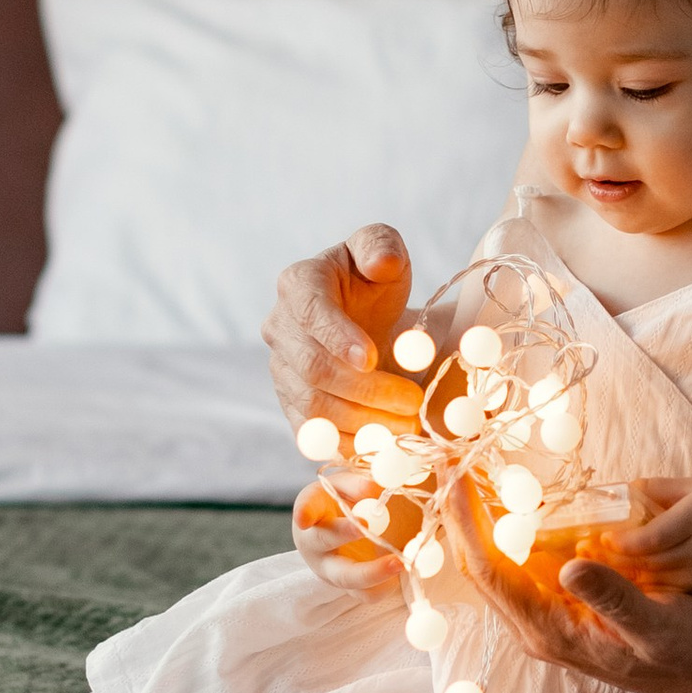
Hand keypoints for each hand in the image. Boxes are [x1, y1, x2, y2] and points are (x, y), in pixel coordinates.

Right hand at [265, 226, 433, 445]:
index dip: (338, 338)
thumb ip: (381, 246)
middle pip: (313, 369)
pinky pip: (314, 436)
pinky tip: (384, 446)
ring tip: (408, 426)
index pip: (311, 313)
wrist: (366, 319)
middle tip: (412, 402)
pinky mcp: (293, 406)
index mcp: (298, 284)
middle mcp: (279, 328)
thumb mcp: (382, 249)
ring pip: (313, 408)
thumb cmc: (373, 281)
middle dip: (365, 390)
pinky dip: (349, 446)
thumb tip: (381, 263)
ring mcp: (282, 371)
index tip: (374, 357)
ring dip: (363, 423)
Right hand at [293, 480, 410, 601]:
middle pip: (324, 544)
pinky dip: (385, 586)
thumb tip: (374, 488)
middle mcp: (315, 544)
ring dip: (373, 572)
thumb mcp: (352, 485)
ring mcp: (330, 569)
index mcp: (312, 511)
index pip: (306, 509)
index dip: (305, 513)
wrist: (353, 529)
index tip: (304, 518)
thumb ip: (359, 484)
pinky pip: (366, 594)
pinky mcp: (350, 587)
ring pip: (347, 578)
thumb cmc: (350, 500)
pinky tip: (403, 573)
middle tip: (366, 526)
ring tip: (400, 562)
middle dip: (343, 535)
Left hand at [445, 476, 691, 692]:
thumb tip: (570, 566)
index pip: (491, 571)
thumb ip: (614, 598)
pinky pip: (519, 561)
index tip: (456, 477)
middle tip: (449, 461)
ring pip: (495, 561)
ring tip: (468, 468)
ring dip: (480, 517)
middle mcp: (535, 625)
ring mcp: (542, 614)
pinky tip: (507, 496)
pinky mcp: (554, 603)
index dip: (469, 523)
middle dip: (461, 513)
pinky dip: (508, 525)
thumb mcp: (659, 622)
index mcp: (550, 630)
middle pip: (481, 564)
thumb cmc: (683, 646)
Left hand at [606, 478, 691, 598]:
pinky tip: (621, 579)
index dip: (626, 541)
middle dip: (616, 561)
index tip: (603, 538)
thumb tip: (615, 490)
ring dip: (624, 575)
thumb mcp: (691, 487)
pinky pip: (666, 591)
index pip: (657, 536)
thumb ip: (654, 489)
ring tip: (597, 567)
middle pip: (652, 561)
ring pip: (656, 580)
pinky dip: (642, 586)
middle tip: (587, 553)